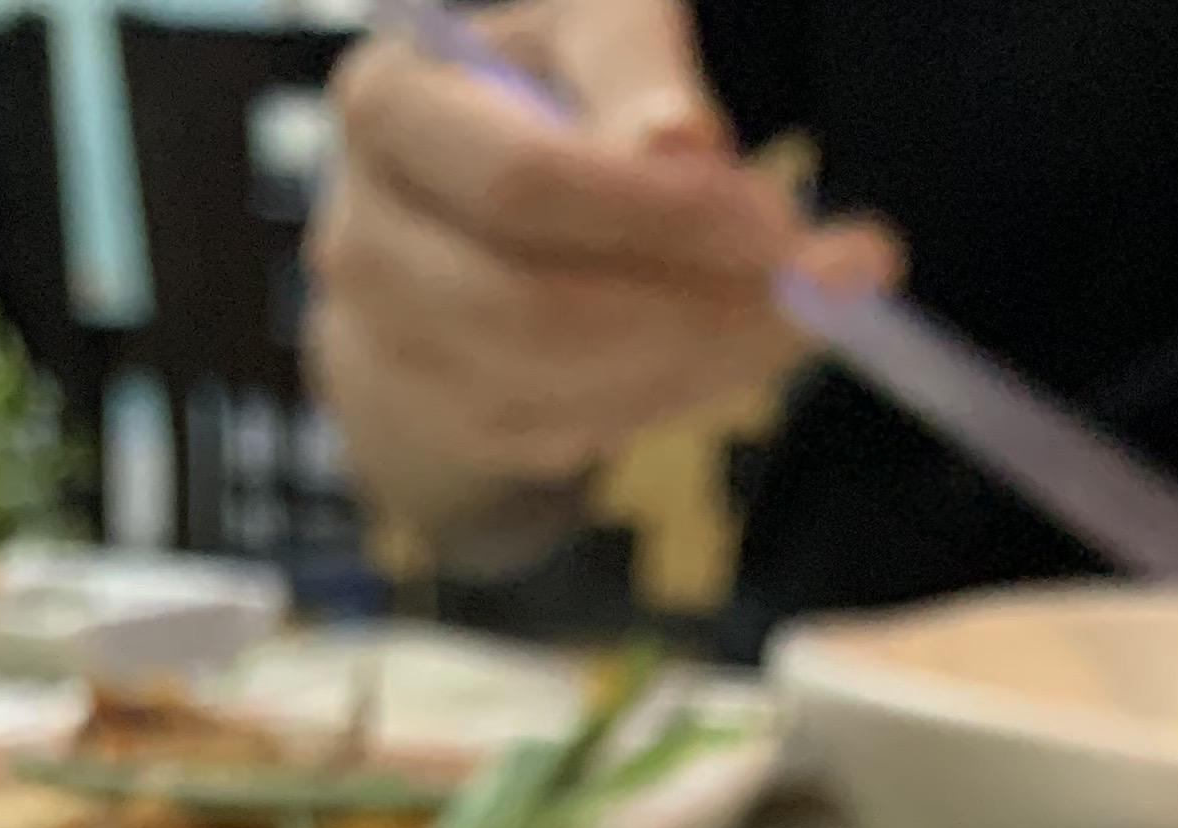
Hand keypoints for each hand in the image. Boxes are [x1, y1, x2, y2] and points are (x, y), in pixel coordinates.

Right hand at [308, 0, 897, 553]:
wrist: (453, 207)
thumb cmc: (542, 96)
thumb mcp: (591, 36)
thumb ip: (638, 67)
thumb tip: (683, 145)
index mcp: (389, 106)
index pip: (522, 185)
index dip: (655, 218)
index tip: (778, 227)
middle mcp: (360, 237)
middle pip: (534, 307)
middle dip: (693, 311)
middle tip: (818, 298)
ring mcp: (386, 348)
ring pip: (554, 390)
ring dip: (694, 367)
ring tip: (792, 323)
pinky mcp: (437, 424)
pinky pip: (563, 438)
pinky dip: (663, 401)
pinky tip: (725, 354)